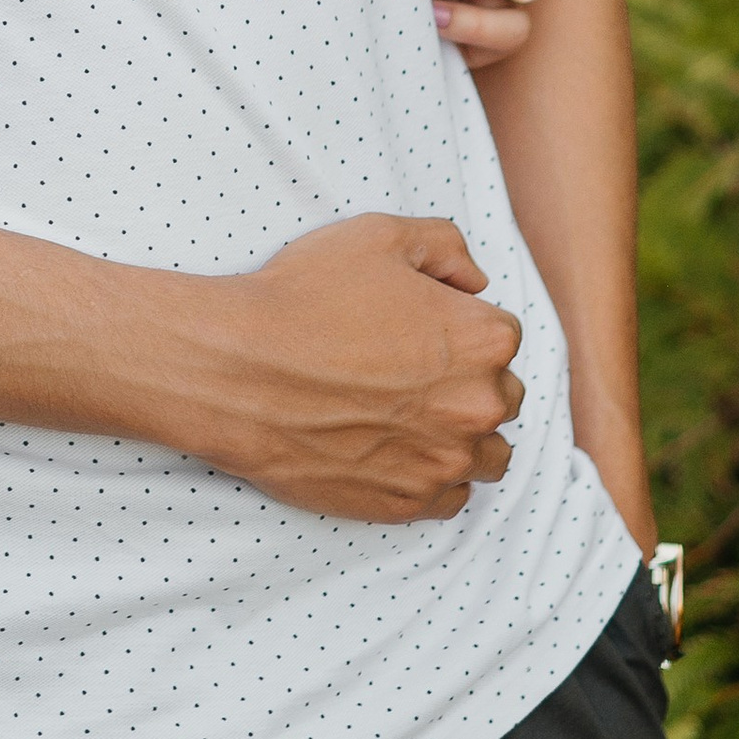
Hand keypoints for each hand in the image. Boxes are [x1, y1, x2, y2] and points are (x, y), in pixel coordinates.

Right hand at [181, 214, 525, 522]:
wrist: (235, 371)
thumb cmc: (301, 297)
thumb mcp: (375, 235)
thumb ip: (444, 245)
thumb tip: (475, 282)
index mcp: (482, 339)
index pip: (502, 336)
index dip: (458, 327)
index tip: (417, 330)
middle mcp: (479, 405)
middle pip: (502, 397)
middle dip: (468, 384)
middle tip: (409, 373)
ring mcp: (447, 461)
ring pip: (489, 455)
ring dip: (462, 437)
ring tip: (411, 418)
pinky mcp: (411, 502)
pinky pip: (452, 497)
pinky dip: (432, 477)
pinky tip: (394, 450)